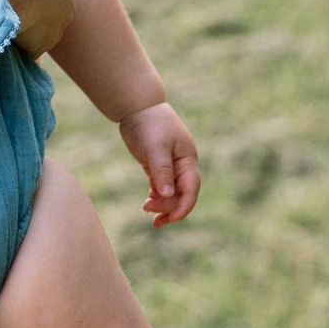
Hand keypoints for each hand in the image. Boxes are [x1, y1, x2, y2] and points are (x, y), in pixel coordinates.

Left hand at [118, 101, 200, 225]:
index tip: (172, 219)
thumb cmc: (149, 124)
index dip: (184, 206)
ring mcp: (171, 166)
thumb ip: (161, 171)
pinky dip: (156, 197)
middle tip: (146, 208)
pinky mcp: (158, 166)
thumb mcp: (155, 148)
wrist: (137, 108)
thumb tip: (167, 194)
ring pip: (171, 192)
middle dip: (168, 205)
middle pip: (181, 194)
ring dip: (162, 204)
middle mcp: (182, 165)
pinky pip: (161, 187)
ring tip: (146, 209)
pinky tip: (148, 203)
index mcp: (187, 160)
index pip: (191, 188)